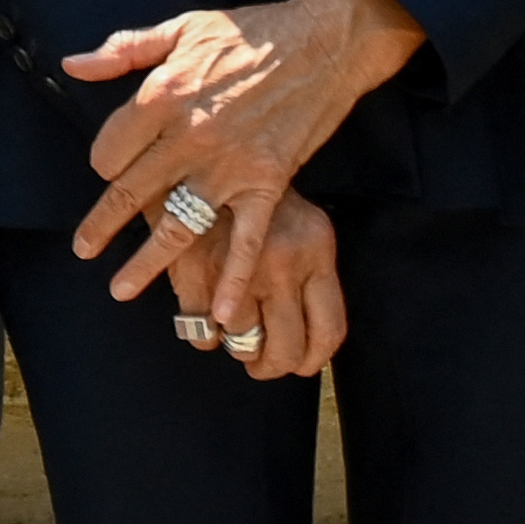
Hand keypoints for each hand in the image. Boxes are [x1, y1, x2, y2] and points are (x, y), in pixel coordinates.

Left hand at [66, 0, 426, 310]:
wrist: (324, 41)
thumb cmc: (249, 31)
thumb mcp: (180, 28)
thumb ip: (123, 51)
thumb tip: (73, 65)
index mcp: (163, 93)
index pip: (111, 147)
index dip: (105, 161)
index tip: (111, 168)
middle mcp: (189, 135)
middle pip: (132, 191)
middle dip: (103, 224)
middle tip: (84, 249)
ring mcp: (229, 164)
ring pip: (178, 224)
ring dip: (147, 262)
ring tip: (121, 289)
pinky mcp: (268, 182)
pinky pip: (245, 240)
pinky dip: (234, 280)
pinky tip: (221, 313)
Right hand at [209, 200, 347, 383]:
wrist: (201, 157)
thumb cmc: (255, 198)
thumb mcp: (301, 228)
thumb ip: (310, 275)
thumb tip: (311, 337)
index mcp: (315, 250)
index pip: (329, 330)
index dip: (313, 359)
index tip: (300, 364)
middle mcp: (282, 263)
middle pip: (287, 349)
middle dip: (272, 366)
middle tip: (261, 364)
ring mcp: (237, 270)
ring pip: (244, 346)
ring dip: (238, 350)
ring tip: (233, 336)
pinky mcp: (195, 274)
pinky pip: (204, 336)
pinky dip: (205, 338)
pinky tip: (205, 319)